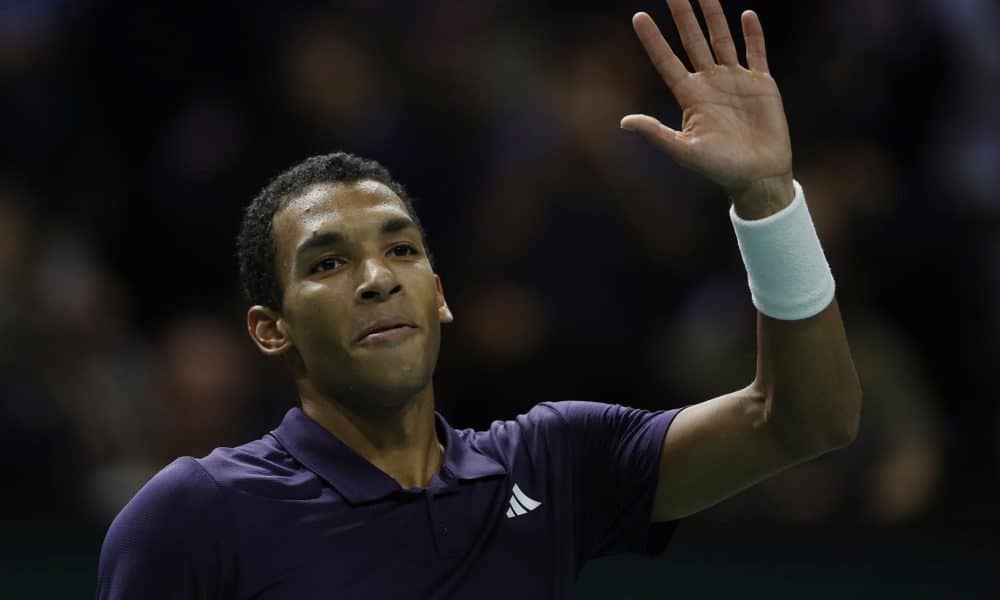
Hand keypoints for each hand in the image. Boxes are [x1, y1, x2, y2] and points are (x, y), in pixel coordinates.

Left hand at [622, 0, 793, 217]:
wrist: (757, 176)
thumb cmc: (719, 168)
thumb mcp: (684, 151)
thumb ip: (657, 133)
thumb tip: (624, 122)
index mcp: (690, 96)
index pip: (666, 61)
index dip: (653, 39)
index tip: (638, 16)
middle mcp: (710, 83)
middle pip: (693, 41)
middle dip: (683, 16)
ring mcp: (736, 80)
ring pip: (722, 39)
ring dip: (714, 16)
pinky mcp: (761, 83)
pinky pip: (756, 52)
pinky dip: (753, 35)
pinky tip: (746, 15)